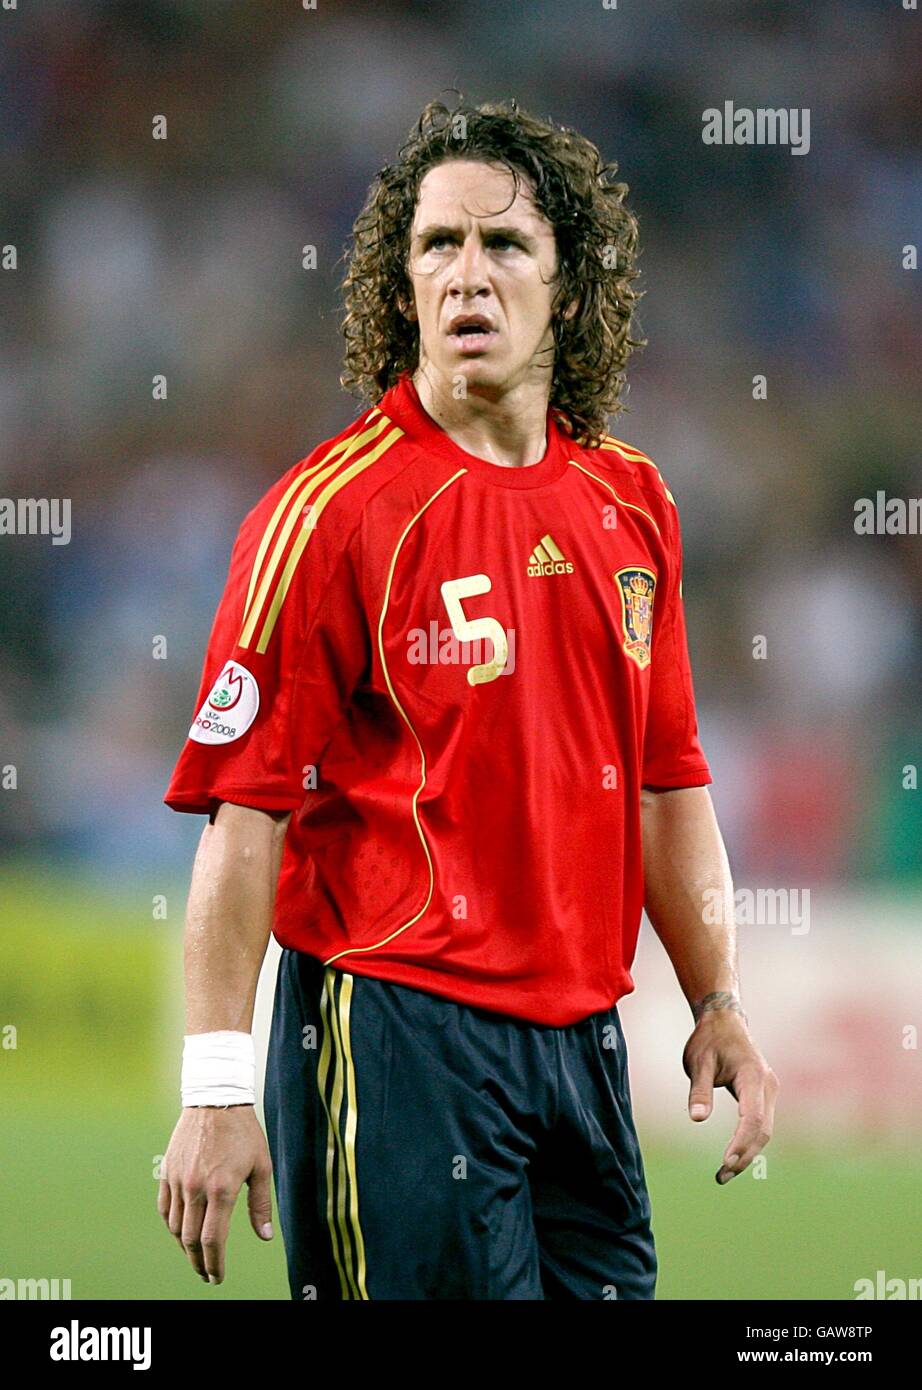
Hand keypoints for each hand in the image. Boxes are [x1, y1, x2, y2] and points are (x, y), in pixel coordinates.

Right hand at [158, 1105, 273, 1284]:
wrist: (215, 1100)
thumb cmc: (244, 1133)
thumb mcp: (261, 1166)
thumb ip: (260, 1204)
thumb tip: (266, 1236)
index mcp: (221, 1189)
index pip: (213, 1240)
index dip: (215, 1264)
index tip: (217, 1278)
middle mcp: (196, 1188)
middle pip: (191, 1240)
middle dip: (199, 1263)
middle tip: (206, 1274)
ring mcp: (178, 1180)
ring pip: (176, 1227)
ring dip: (185, 1247)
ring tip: (196, 1255)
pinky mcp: (168, 1172)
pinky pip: (165, 1208)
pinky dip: (172, 1226)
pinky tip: (181, 1232)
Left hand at [682, 1005, 779, 1183]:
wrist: (724, 1020)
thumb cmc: (708, 1040)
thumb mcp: (698, 1063)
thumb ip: (699, 1090)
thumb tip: (696, 1119)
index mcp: (753, 1076)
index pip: (752, 1117)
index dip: (741, 1142)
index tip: (725, 1161)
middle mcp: (767, 1085)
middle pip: (762, 1130)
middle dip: (744, 1156)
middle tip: (721, 1176)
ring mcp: (769, 1090)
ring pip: (764, 1130)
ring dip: (747, 1153)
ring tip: (724, 1173)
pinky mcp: (764, 1095)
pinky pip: (761, 1124)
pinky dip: (749, 1142)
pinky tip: (733, 1157)